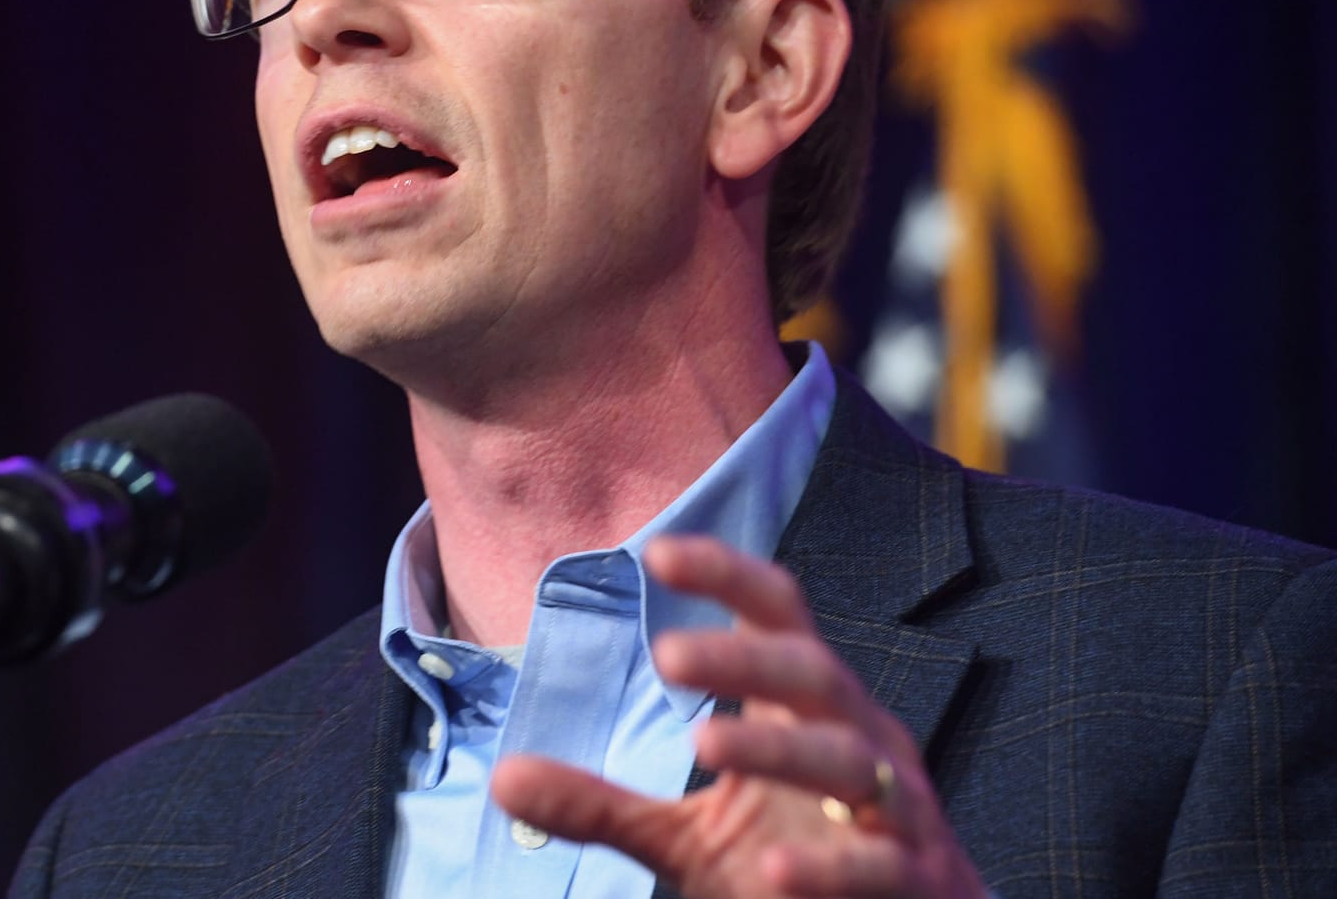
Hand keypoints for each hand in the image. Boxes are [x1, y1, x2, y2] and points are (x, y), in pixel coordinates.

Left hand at [491, 536, 985, 897]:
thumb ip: (604, 806)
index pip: (778, 613)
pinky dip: (828, 866)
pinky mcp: (916, 878)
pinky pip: (880, 863)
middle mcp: (860, 737)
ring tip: (705, 741)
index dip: (727, 575)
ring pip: (848, 758)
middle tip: (666, 656)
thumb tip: (502, 777)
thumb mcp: (688, 836)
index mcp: (809, 707)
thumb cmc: (795, 866)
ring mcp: (899, 807)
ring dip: (778, 748)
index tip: (655, 552)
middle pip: (813, 672)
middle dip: (745, 659)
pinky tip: (773, 873)